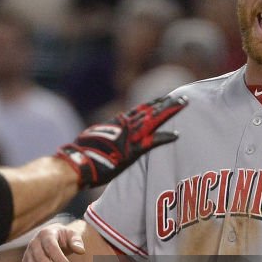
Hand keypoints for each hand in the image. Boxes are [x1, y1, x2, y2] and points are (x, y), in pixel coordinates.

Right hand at [22, 223, 85, 261]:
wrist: (51, 238)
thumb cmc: (64, 238)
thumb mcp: (72, 235)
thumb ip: (77, 241)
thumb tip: (81, 250)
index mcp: (46, 234)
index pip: (51, 247)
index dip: (59, 260)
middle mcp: (34, 243)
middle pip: (41, 260)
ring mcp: (28, 254)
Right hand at [56, 94, 187, 187]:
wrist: (78, 163)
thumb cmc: (82, 155)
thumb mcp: (95, 139)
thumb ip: (106, 136)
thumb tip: (107, 137)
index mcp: (116, 123)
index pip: (139, 110)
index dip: (153, 104)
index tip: (164, 99)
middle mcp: (124, 126)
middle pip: (150, 111)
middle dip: (167, 104)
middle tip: (183, 98)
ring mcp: (129, 137)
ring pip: (153, 120)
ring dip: (169, 112)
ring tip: (184, 105)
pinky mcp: (132, 150)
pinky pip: (151, 142)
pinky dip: (164, 138)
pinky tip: (177, 135)